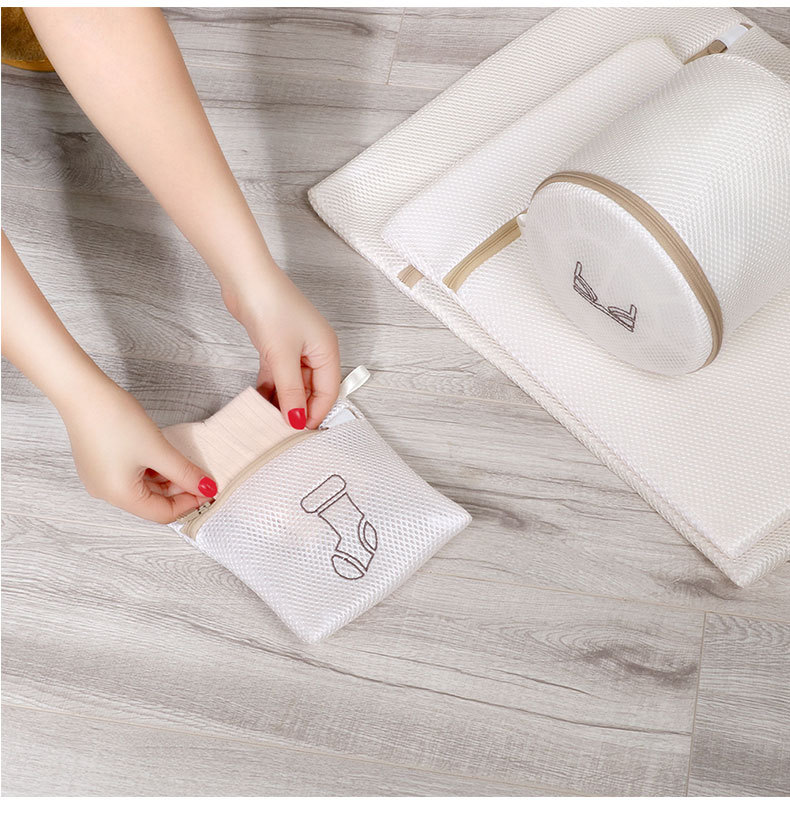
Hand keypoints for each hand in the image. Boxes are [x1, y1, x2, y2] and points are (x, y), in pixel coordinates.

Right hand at [61, 381, 217, 522]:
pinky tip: (163, 457)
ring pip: (142, 488)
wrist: (83, 392)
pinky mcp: (99, 463)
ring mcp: (100, 478)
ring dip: (166, 479)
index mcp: (120, 496)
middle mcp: (107, 492)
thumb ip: (184, 472)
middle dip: (179, 491)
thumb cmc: (115, 421)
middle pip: (152, 502)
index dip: (189, 504)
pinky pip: (131, 475)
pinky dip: (150, 470)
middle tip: (200, 475)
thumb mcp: (158, 450)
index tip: (208, 490)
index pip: (162, 514)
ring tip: (184, 464)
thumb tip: (206, 488)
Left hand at [222, 265, 340, 429]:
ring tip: (268, 418)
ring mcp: (296, 347)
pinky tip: (260, 399)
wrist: (246, 278)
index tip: (298, 433)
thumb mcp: (282, 356)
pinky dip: (271, 386)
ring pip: (294, 382)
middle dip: (298, 408)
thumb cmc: (271, 307)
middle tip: (282, 429)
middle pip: (312, 389)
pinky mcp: (277, 344)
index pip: (328, 391)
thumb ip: (291, 391)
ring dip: (283, 399)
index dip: (315, 413)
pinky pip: (279, 374)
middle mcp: (316, 349)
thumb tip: (297, 421)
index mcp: (327, 350)